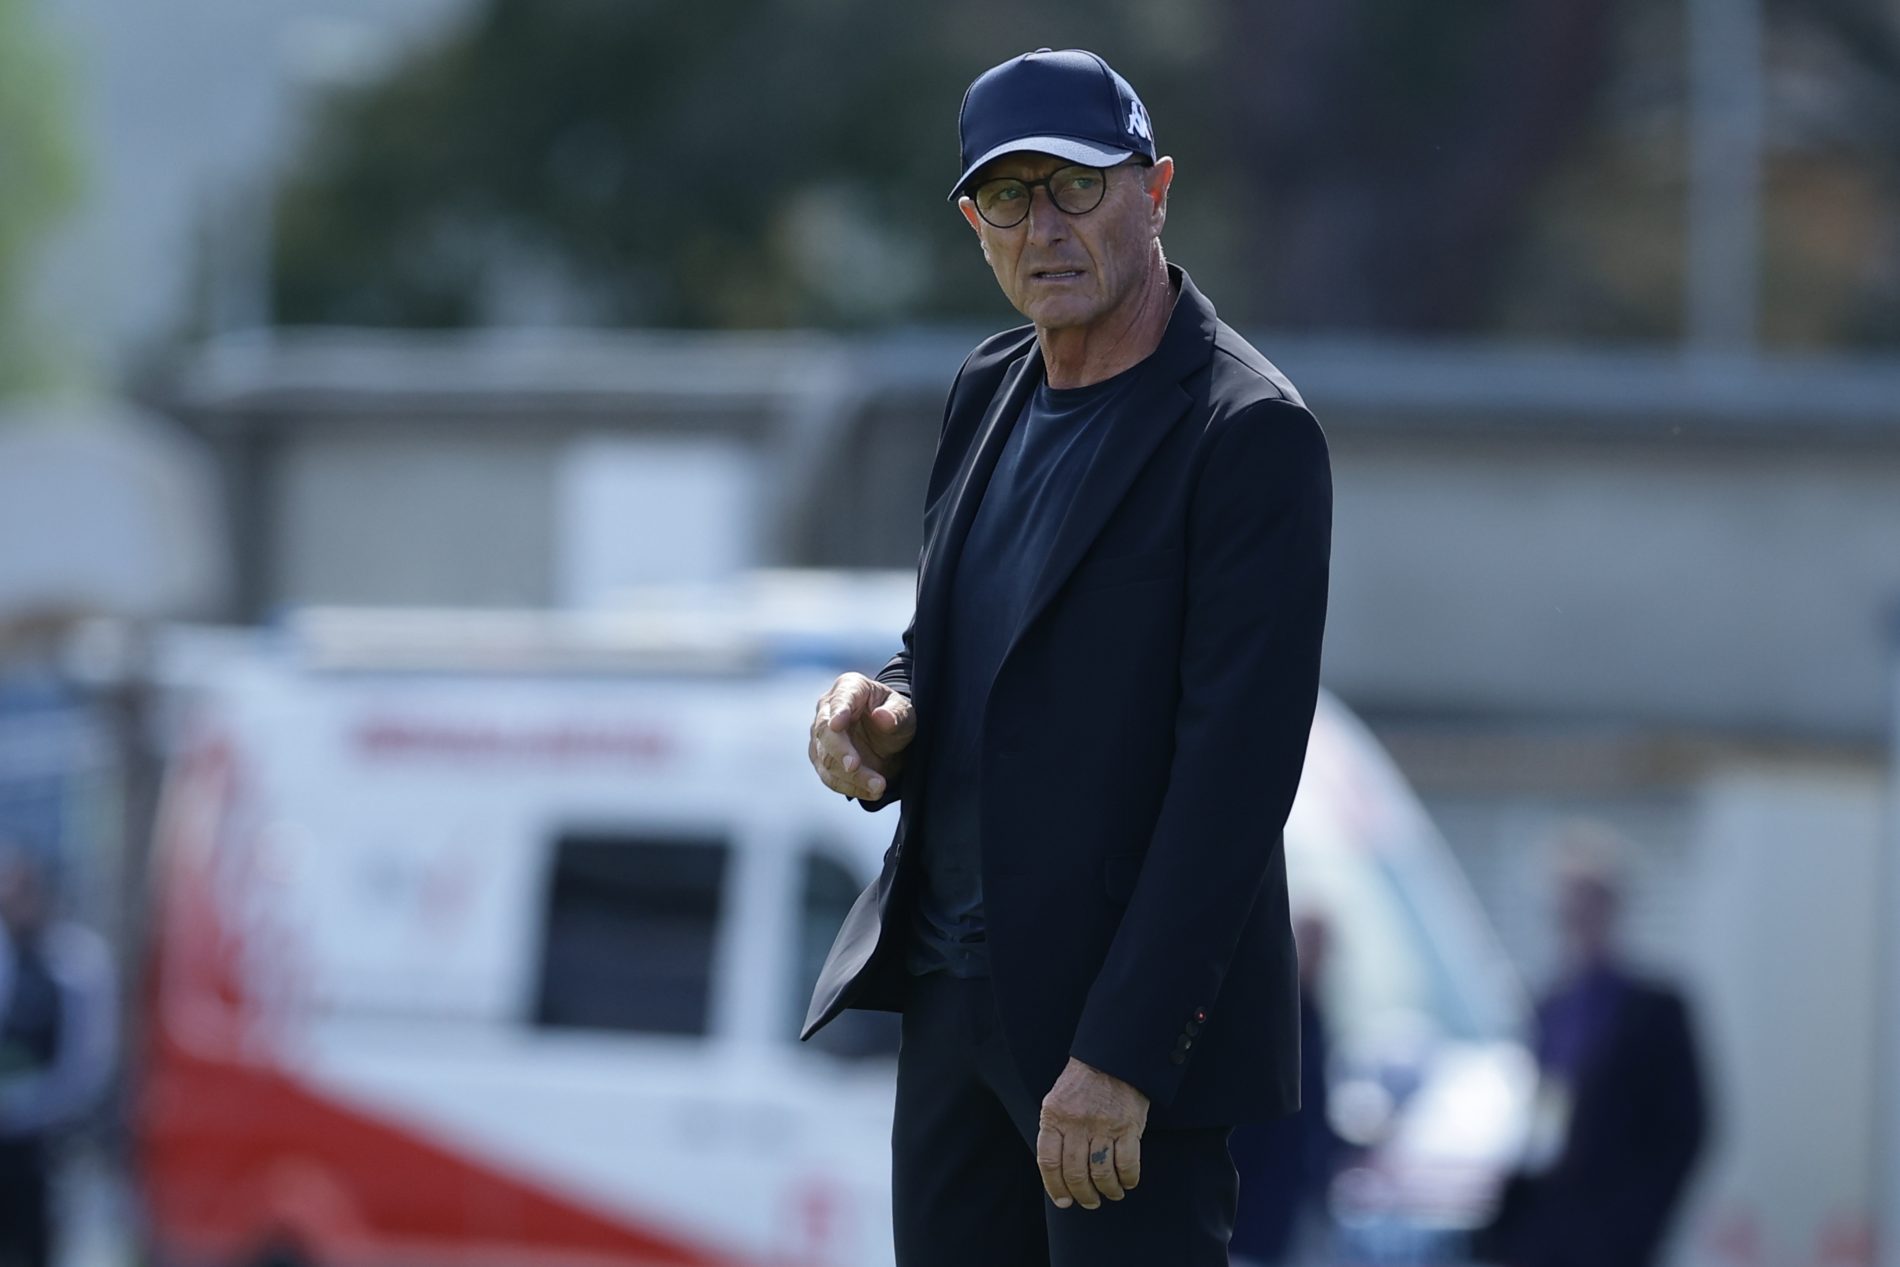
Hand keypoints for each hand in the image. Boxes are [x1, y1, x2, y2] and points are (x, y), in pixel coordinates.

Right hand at [808, 673, 914, 800]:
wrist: (889, 740)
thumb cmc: (895, 718)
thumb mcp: (905, 713)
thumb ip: (896, 713)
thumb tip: (881, 717)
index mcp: (849, 687)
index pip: (840, 698)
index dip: (838, 711)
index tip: (838, 724)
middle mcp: (828, 709)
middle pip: (825, 732)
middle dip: (840, 751)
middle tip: (854, 766)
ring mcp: (820, 736)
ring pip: (827, 759)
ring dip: (851, 776)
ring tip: (879, 786)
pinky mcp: (821, 759)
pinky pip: (830, 777)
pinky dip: (850, 787)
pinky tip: (872, 792)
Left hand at [1035, 1057, 1148, 1209]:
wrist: (1111, 1058)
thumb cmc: (1082, 1084)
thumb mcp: (1056, 1102)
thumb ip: (1054, 1132)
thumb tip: (1056, 1174)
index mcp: (1054, 1117)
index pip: (1049, 1163)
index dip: (1055, 1188)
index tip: (1063, 1202)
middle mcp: (1077, 1123)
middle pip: (1075, 1173)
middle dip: (1083, 1195)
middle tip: (1090, 1202)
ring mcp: (1103, 1125)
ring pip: (1101, 1173)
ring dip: (1107, 1191)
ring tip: (1111, 1194)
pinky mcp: (1128, 1125)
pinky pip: (1127, 1163)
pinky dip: (1128, 1179)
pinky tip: (1128, 1182)